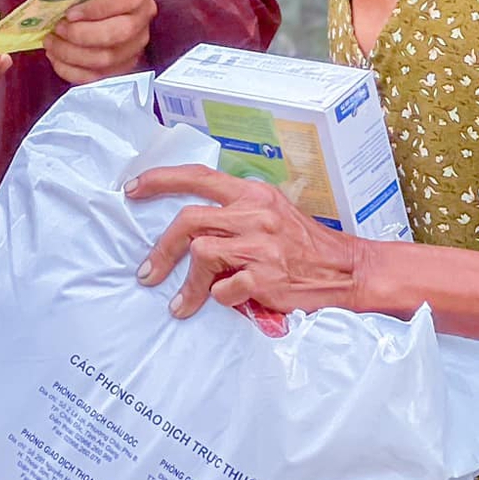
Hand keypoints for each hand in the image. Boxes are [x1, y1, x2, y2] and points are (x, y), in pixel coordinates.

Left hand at [45, 0, 155, 84]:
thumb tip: (50, 1)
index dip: (96, 9)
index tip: (69, 14)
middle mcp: (143, 15)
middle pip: (120, 32)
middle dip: (82, 35)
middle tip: (58, 29)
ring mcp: (137, 42)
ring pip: (109, 58)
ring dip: (73, 54)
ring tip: (52, 43)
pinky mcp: (125, 63)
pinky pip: (100, 75)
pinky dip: (74, 71)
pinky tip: (57, 59)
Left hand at [126, 165, 363, 318]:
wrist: (345, 270)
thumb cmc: (304, 244)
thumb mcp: (271, 213)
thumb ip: (235, 213)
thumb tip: (191, 226)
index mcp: (253, 194)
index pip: (198, 176)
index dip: (161, 180)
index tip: (133, 189)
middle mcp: (254, 214)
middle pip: (188, 220)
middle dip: (160, 249)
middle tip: (147, 272)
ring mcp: (260, 245)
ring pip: (200, 254)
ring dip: (187, 285)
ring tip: (181, 304)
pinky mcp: (266, 276)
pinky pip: (224, 288)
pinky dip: (220, 298)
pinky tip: (227, 302)